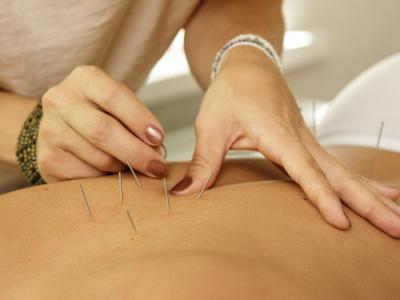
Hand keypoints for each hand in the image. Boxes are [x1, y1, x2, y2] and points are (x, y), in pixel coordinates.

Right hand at [37, 65, 166, 181]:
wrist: (60, 126)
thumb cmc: (101, 114)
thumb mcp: (118, 106)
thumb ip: (136, 123)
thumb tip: (156, 153)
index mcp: (84, 79)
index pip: (114, 96)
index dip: (139, 120)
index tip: (158, 139)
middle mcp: (61, 101)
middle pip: (102, 131)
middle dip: (136, 152)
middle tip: (157, 167)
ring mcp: (50, 131)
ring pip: (98, 158)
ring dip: (124, 168)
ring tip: (134, 167)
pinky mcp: (48, 159)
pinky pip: (87, 177)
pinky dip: (107, 179)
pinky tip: (111, 173)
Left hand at [171, 48, 399, 236]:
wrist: (248, 66)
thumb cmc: (231, 93)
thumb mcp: (211, 126)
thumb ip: (203, 162)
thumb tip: (184, 195)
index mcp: (278, 134)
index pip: (305, 171)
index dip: (321, 197)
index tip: (341, 223)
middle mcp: (300, 139)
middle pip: (339, 174)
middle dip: (368, 202)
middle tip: (397, 228)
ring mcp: (307, 141)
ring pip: (344, 171)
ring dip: (371, 195)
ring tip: (397, 219)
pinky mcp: (306, 143)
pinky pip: (336, 166)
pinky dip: (359, 182)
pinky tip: (378, 194)